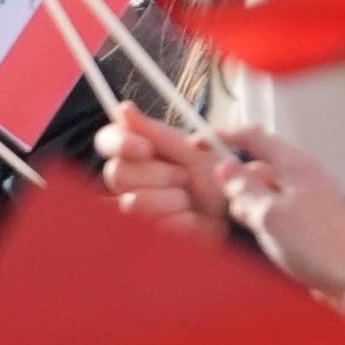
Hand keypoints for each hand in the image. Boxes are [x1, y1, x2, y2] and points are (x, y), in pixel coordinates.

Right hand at [94, 103, 231, 239]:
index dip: (120, 143)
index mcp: (136, 152)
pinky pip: (152, 226)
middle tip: (183, 177)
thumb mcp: (192, 148)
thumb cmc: (214, 175)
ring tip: (189, 200)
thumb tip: (123, 109)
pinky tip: (192, 220)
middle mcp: (129, 180)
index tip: (145, 148)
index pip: (107, 141)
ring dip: (172, 200)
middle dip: (158, 174)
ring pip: (133, 202)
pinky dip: (180, 221)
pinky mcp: (147, 235)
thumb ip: (155, 131)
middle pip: (116, 173)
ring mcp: (135, 209)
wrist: (237, 209)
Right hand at [214, 125, 344, 296]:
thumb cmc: (317, 246)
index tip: (199, 143)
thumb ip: (244, 188)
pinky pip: (278, 210)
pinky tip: (265, 237)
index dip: (223, 136)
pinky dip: (265, 219)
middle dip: (239, 183)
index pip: (254, 137)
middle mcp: (304, 176)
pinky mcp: (311, 220)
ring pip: (266, 191)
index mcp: (296, 165)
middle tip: (233, 206)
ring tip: (254, 227)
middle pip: (258, 166)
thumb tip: (224, 167)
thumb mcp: (269, 214)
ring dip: (251, 205)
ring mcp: (309, 198)